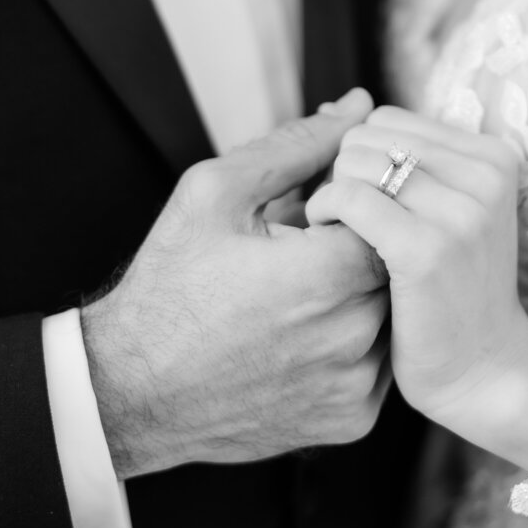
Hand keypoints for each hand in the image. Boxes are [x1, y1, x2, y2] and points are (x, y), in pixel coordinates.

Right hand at [82, 90, 390, 479]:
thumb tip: (360, 106)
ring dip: (359, 295)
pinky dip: (352, 343)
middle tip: (301, 254)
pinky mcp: (351, 421)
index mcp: (329, 272)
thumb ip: (299, 144)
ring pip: (392, 314)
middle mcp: (354, 334)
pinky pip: (378, 365)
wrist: (131, 389)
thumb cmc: (170, 284)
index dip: (353, 205)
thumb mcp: (217, 192)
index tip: (312, 214)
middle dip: (357, 247)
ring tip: (298, 296)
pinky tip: (301, 337)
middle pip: (395, 263)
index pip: (388, 212)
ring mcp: (355, 384)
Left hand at [306, 107, 527, 430]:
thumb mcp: (443, 211)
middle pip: (366, 137)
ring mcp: (461, 211)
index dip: (359, 160)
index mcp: (493, 156)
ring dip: (330, 196)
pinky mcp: (427, 248)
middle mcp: (485, 173)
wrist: (484, 373)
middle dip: (341, 175)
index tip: (364, 205)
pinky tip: (329, 243)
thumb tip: (339, 104)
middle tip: (347, 225)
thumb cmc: (448, 292)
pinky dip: (325, 215)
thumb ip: (401, 157)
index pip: (387, 121)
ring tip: (340, 235)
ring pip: (354, 162)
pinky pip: (348, 198)